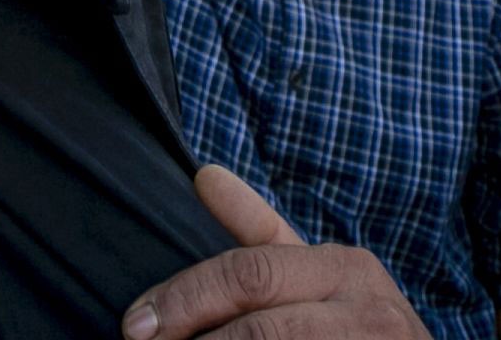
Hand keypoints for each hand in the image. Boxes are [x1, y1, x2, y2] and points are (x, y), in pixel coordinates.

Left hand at [122, 165, 429, 337]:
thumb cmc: (353, 324)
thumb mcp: (315, 274)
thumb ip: (260, 230)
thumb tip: (202, 175)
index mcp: (344, 267)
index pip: (248, 274)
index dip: (185, 298)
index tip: (134, 324)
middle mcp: (366, 310)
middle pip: (259, 327)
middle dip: (193, 334)